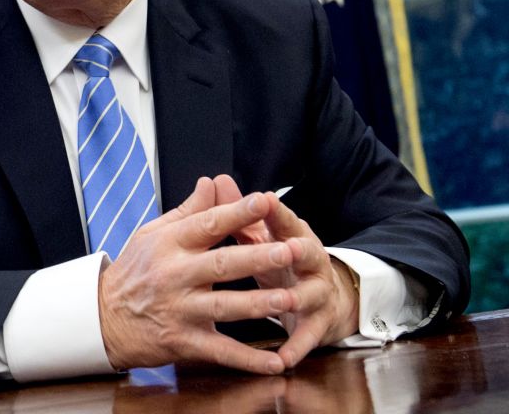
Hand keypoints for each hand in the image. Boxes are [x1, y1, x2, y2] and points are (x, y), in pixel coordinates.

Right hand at [98, 177, 295, 374]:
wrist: (103, 319)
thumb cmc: (133, 272)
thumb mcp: (152, 235)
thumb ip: (187, 212)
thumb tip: (212, 182)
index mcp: (169, 245)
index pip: (207, 224)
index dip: (237, 212)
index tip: (265, 201)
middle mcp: (174, 276)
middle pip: (223, 265)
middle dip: (258, 257)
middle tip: (290, 250)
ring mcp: (180, 310)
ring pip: (225, 307)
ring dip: (259, 304)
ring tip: (289, 298)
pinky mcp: (183, 341)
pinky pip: (220, 351)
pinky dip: (248, 359)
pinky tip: (275, 362)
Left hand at [213, 175, 360, 367]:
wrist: (322, 299)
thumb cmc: (281, 261)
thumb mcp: (262, 236)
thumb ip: (239, 213)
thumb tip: (215, 179)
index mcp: (292, 235)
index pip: (283, 219)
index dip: (275, 210)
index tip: (263, 198)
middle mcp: (308, 261)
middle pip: (304, 252)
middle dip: (294, 250)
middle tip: (285, 247)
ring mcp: (316, 293)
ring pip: (308, 295)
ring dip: (296, 298)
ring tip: (284, 302)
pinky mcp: (317, 324)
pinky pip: (307, 337)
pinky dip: (295, 347)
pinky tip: (282, 359)